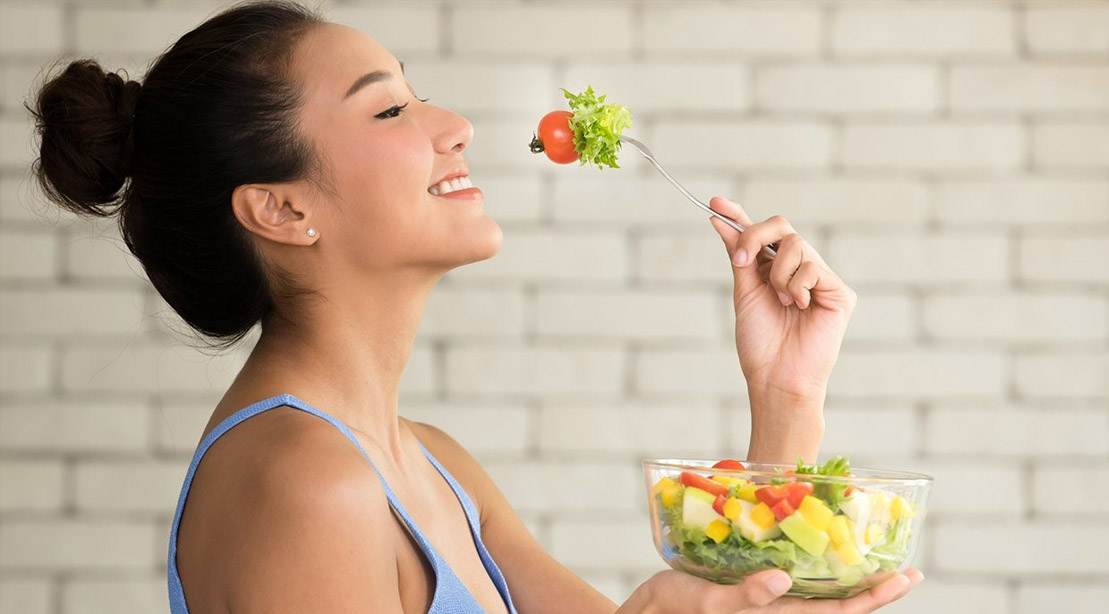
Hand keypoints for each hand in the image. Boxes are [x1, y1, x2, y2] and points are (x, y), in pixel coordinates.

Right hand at [617, 568, 922, 613]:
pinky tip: (822, 550)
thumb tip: (784, 580)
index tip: (906, 577)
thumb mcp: (708, 603)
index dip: (874, 596)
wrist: (647, 613)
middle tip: (908, 568)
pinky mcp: (754, 590)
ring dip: (851, 578)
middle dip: (875, 587)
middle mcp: (780, 611)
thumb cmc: (674, 610)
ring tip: (875, 559)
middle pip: (840, 603)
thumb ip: (746, 597)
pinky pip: (798, 581)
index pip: (838, 611)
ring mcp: (770, 602)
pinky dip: (817, 567)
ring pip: (822, 593)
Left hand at [707, 197, 856, 402]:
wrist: (776, 376)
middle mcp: (798, 269)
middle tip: (742, 261)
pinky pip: (811, 267)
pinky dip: (796, 286)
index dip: (739, 215)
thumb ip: (739, 256)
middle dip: (755, 236)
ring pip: (795, 244)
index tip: (715, 203)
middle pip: (781, 227)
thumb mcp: (744, 292)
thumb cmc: (760, 342)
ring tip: (781, 302)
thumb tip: (720, 221)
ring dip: (778, 274)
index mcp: (773, 270)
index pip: (760, 234)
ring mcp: (820, 279)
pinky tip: (799, 308)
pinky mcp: (839, 291)